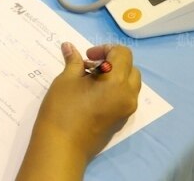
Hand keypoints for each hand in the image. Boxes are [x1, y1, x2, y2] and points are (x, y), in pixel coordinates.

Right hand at [31, 43, 141, 162]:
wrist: (62, 146)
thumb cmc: (63, 109)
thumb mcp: (66, 80)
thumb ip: (73, 61)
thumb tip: (69, 47)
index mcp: (117, 82)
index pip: (123, 54)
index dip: (105, 49)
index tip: (87, 56)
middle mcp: (128, 95)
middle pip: (131, 68)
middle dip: (113, 62)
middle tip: (90, 66)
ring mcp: (126, 110)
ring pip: (130, 84)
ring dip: (115, 76)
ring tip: (90, 80)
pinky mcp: (120, 121)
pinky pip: (125, 98)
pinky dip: (114, 90)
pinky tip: (92, 95)